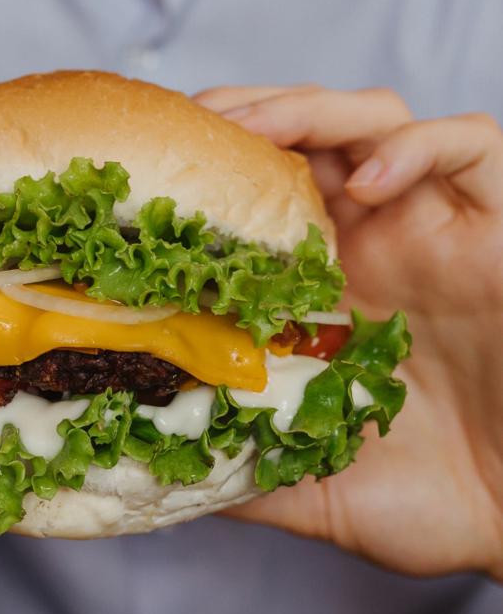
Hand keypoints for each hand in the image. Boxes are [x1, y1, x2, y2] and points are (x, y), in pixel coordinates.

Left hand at [196, 85, 502, 579]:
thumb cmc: (431, 501)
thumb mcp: (310, 485)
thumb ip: (241, 466)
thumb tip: (157, 466)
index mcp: (324, 290)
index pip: (260, 196)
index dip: (209, 172)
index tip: (145, 171)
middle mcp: (376, 245)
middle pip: (306, 137)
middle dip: (245, 118)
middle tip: (188, 123)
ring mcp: (438, 229)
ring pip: (376, 121)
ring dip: (311, 111)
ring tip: (256, 130)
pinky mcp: (501, 227)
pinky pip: (471, 147)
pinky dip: (416, 147)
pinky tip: (368, 182)